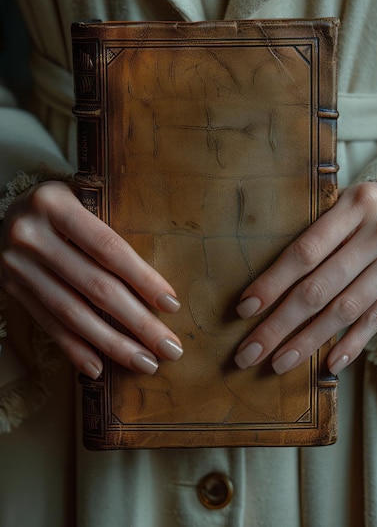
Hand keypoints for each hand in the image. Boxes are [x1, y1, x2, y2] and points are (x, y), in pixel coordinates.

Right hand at [0, 181, 182, 378]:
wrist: (6, 212)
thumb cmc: (60, 205)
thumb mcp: (80, 197)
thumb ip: (108, 228)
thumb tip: (156, 283)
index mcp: (54, 204)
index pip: (108, 248)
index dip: (142, 279)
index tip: (171, 305)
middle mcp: (31, 235)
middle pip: (94, 287)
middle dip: (137, 321)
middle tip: (169, 348)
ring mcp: (18, 266)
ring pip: (72, 313)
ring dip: (112, 343)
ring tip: (145, 362)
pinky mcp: (11, 289)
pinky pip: (47, 324)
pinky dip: (74, 348)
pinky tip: (99, 368)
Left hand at [234, 182, 376, 374]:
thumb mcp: (352, 201)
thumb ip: (320, 228)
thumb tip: (269, 275)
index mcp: (356, 204)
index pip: (305, 252)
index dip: (273, 282)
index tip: (245, 308)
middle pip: (319, 287)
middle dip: (279, 324)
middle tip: (249, 351)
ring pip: (345, 310)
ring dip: (308, 341)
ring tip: (279, 363)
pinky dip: (352, 344)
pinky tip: (328, 363)